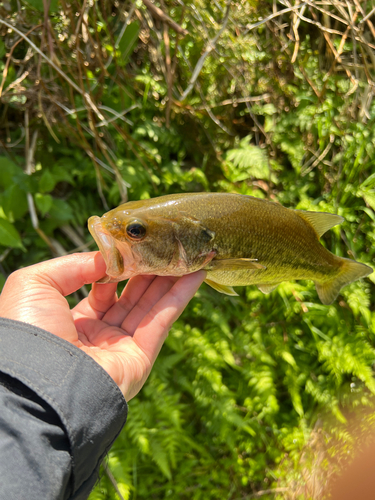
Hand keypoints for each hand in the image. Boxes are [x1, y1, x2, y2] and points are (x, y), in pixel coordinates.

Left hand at [0, 252, 204, 399]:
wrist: (38, 381)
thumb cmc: (29, 329)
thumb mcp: (35, 283)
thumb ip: (72, 265)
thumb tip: (108, 260)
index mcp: (72, 321)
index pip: (103, 290)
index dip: (119, 269)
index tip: (135, 247)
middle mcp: (98, 335)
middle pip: (132, 296)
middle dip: (150, 271)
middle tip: (168, 246)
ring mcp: (121, 347)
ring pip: (151, 305)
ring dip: (171, 279)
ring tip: (189, 252)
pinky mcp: (140, 358)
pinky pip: (163, 320)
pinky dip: (181, 296)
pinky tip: (196, 273)